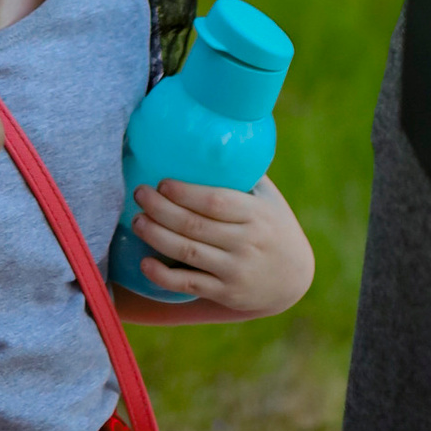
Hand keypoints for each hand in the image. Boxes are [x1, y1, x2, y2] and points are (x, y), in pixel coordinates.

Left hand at [125, 174, 315, 319]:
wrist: (294, 279)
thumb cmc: (275, 228)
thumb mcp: (270, 200)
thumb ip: (245, 175)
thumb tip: (213, 137)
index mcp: (257, 214)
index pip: (217, 202)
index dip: (186, 193)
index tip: (162, 183)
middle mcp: (246, 242)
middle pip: (195, 225)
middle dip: (161, 209)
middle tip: (139, 194)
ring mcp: (236, 270)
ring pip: (188, 252)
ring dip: (156, 236)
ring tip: (136, 221)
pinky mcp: (226, 293)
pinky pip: (189, 285)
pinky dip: (163, 276)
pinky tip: (144, 263)